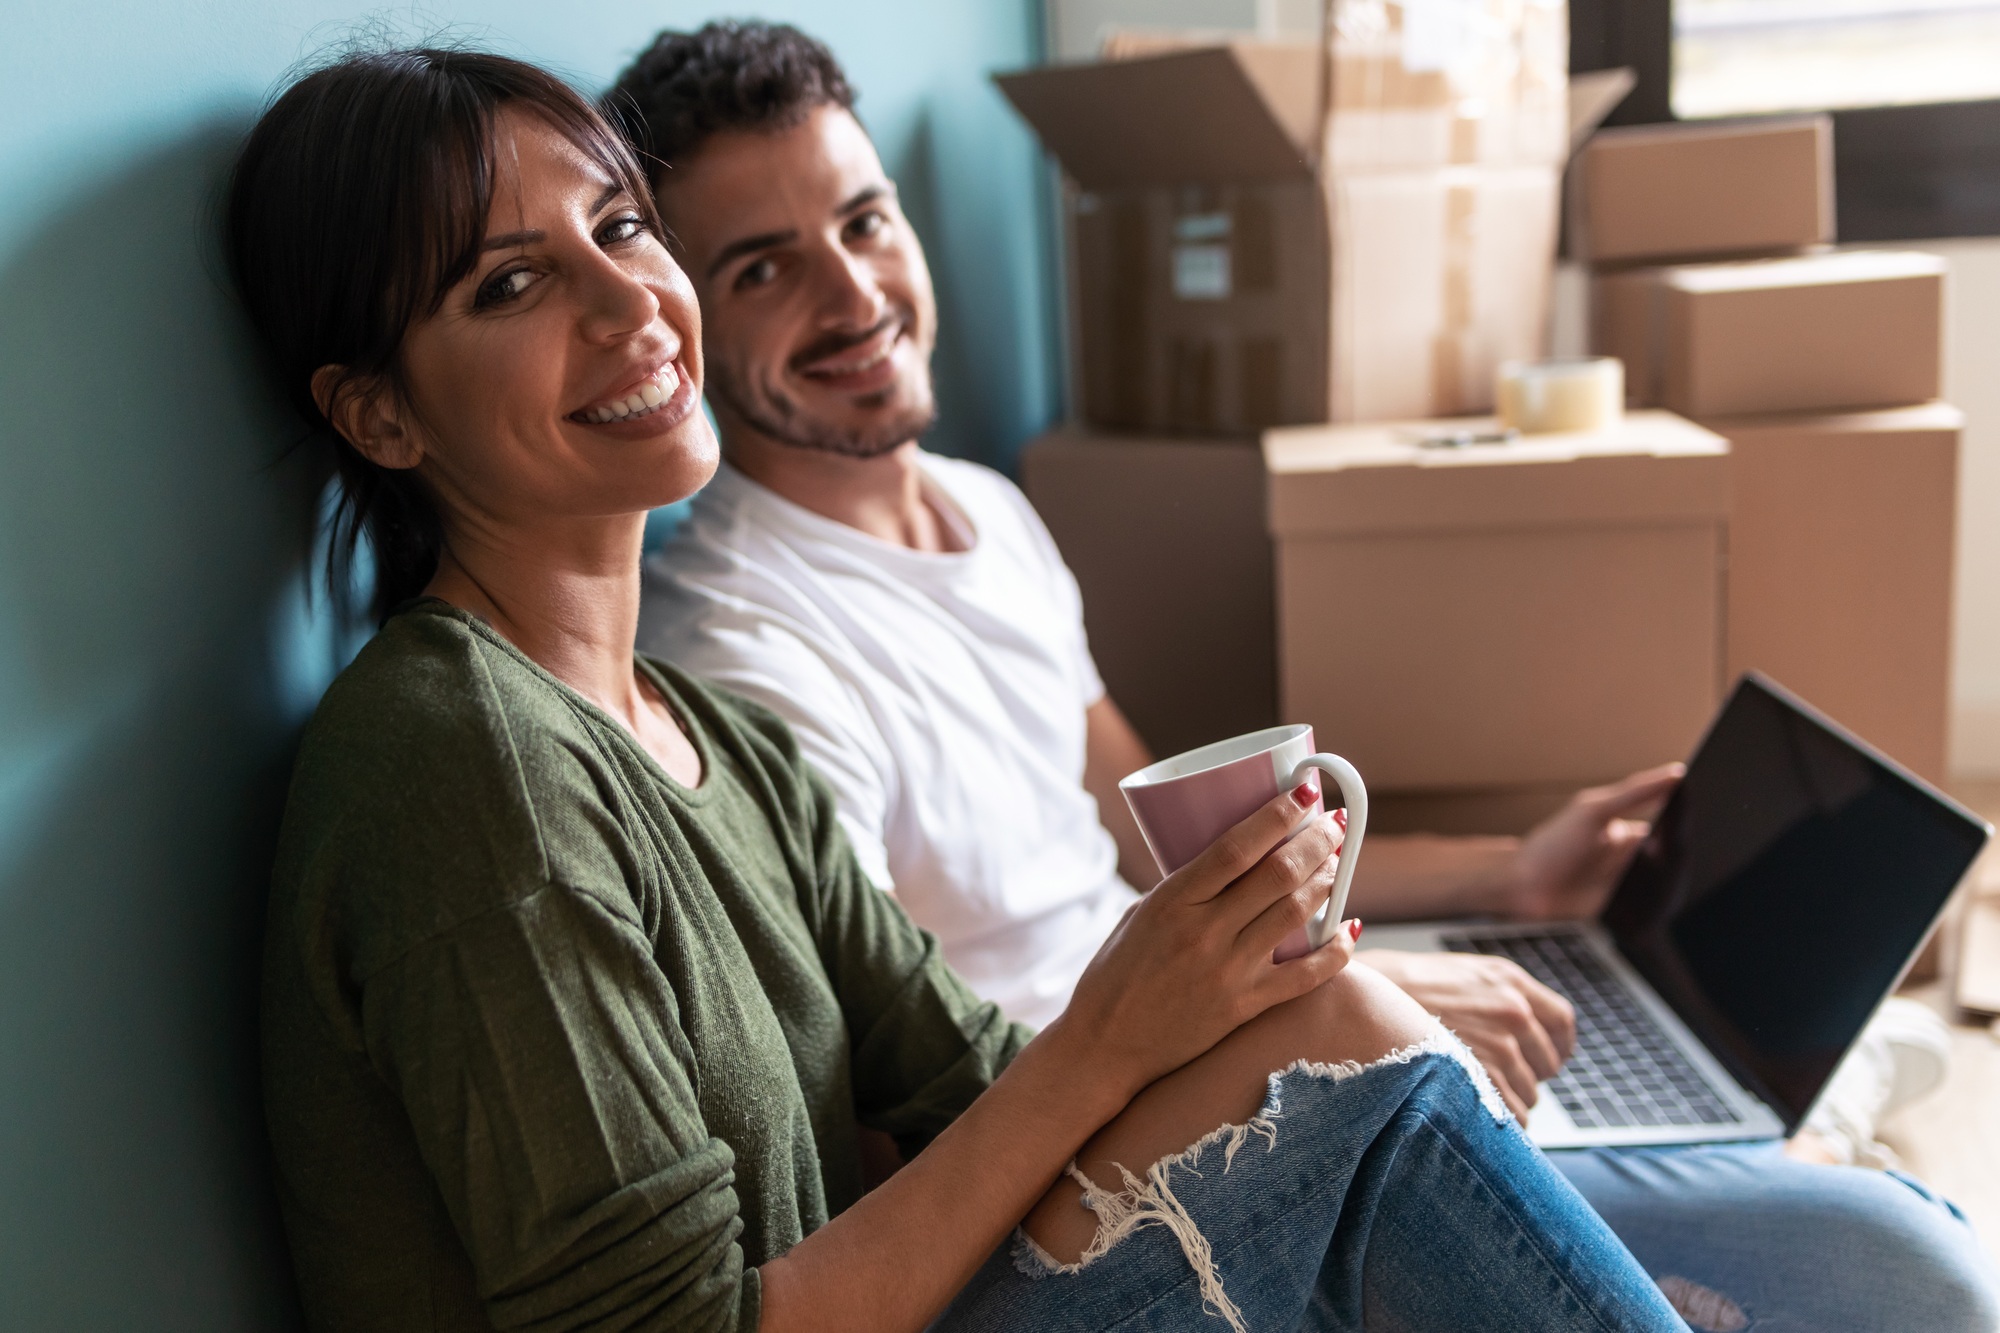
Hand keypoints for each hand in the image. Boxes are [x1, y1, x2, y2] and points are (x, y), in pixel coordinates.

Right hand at [1053, 786, 1359, 1100]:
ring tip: (1337, 861)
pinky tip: (1351, 928)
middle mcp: (1204, 933)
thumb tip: (1232, 866)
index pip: (1236, 847)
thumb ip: (1185, 891)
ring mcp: (1228, 971)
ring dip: (1326, 881)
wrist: (1105, 1045)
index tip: (1304, 793)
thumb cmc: (1115, 975)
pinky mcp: (1244, 1007)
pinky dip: (1336, 950)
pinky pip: (1306, 976)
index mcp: (1172, 902)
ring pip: (1296, 914)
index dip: (1277, 815)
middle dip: (1315, 841)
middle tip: (1333, 824)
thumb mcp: (1139, 915)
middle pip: (1277, 875)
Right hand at [1363, 949, 1574, 1122]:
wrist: (1365, 998)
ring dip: (1509, 1100)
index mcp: (1512, 982)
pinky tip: (1473, 1110)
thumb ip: (1504, 995)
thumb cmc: (1406, 989)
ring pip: (1530, 1094)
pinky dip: (1498, 1122)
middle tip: (1498, 1077)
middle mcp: (1513, 1011)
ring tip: (1473, 1092)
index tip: (1546, 1057)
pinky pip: (1513, 1116)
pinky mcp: (1481, 1079)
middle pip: (1547, 1063)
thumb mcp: (1465, 974)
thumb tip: (1531, 1030)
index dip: (1556, 1045)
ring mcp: (1499, 1045)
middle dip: (1528, 1075)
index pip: (1562, 1022)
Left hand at [1498, 763, 1682, 919]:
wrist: (1521, 890)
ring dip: (1674, 884)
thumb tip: (1676, 774)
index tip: (1712, 815)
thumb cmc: (1551, 846)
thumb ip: (1634, 793)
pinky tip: (1659, 901)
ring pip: (1672, 889)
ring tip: (1667, 876)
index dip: (1689, 823)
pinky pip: (1655, 914)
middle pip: (1678, 861)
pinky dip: (1660, 908)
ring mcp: (1635, 892)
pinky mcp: (1629, 918)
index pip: (1674, 829)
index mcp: (1634, 836)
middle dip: (1685, 857)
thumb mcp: (1592, 811)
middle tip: (1686, 853)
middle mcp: (1639, 863)